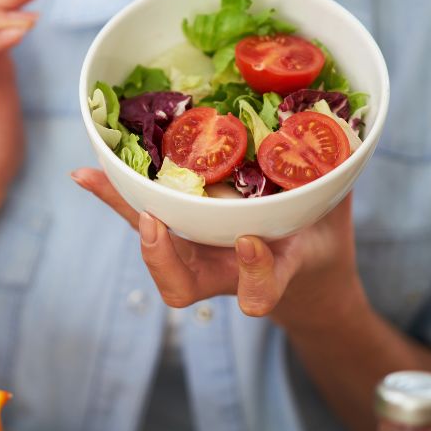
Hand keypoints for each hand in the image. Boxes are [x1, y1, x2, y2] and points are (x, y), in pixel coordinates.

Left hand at [70, 168, 367, 331]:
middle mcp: (220, 269)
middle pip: (180, 283)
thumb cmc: (315, 247)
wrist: (301, 268)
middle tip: (154, 223)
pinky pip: (141, 209)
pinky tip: (82, 174)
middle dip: (163, 257)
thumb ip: (333, 190)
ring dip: (127, 213)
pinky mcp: (178, 222)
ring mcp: (195, 249)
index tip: (252, 242)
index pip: (258, 291)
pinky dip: (114, 191)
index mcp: (265, 275)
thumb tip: (347, 139)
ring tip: (97, 179)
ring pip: (154, 243)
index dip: (255, 274)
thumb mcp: (328, 223)